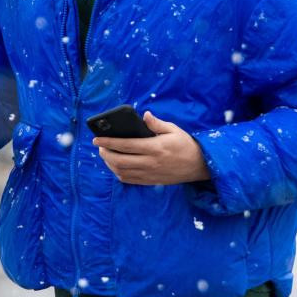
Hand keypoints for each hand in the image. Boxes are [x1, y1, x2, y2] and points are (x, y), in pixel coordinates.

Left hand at [93, 110, 210, 185]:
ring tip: (106, 155)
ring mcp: (149, 174)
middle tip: (100, 147)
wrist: (199, 165)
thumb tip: (144, 115)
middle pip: (120, 161)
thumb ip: (157, 124)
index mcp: (155, 147)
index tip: (97, 139)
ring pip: (122, 172)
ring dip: (110, 164)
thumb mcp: (174, 130)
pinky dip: (118, 173)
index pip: (126, 145)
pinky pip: (129, 180)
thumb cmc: (185, 144)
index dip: (109, 142)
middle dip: (105, 153)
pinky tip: (116, 166)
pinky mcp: (150, 181)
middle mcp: (150, 162)